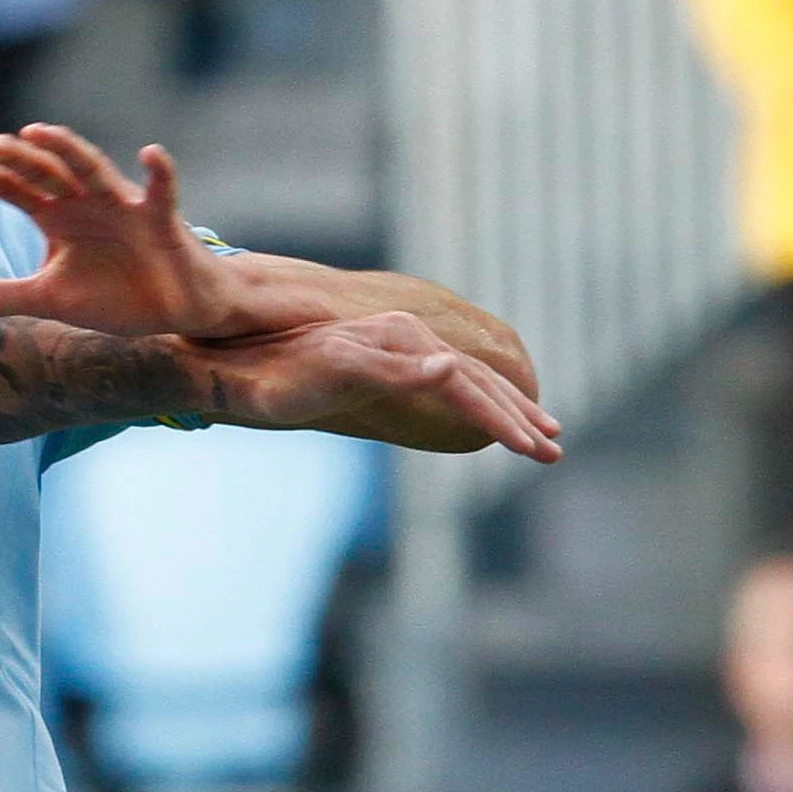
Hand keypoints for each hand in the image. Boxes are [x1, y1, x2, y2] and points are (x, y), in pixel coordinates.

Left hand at [0, 128, 273, 339]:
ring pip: (92, 169)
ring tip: (37, 133)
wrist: (173, 310)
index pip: (12, 187)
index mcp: (57, 216)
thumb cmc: (115, 294)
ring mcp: (123, 207)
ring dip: (66, 150)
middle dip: (13, 157)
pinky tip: (150, 154)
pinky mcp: (161, 221)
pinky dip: (160, 173)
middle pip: (44, 170)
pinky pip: (162, 192)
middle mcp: (85, 202)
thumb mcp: (48, 299)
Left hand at [193, 312, 561, 460]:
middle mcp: (407, 338)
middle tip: (555, 452)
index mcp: (407, 340)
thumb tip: (452, 367)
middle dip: (519, 417)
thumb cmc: (281, 378)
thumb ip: (396, 373)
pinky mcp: (383, 363)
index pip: (470, 386)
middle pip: (477, 381)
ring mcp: (396, 349)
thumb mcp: (336, 374)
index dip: (506, 420)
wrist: (237, 365)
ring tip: (538, 434)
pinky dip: (473, 401)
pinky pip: (444, 384)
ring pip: (465, 381)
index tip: (539, 451)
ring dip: (504, 409)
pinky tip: (480, 414)